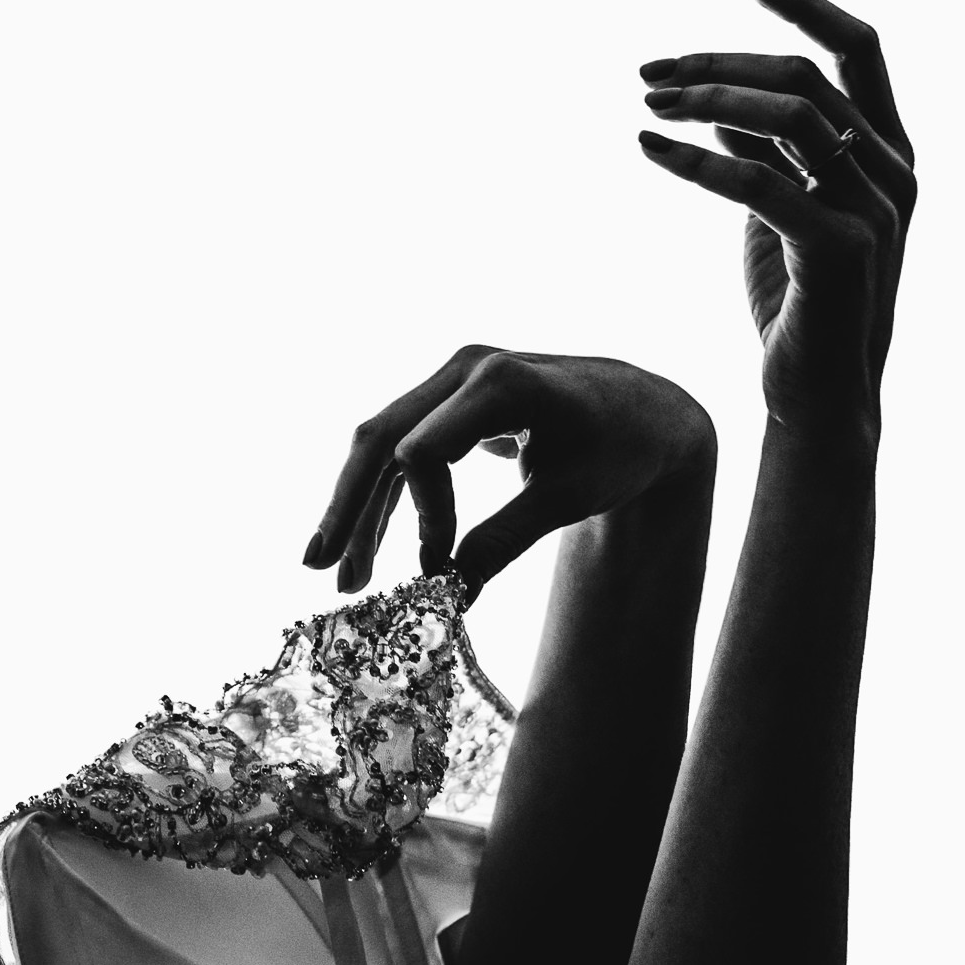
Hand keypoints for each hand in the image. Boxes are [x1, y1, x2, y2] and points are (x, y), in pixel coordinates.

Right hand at [300, 347, 716, 598]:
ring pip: (382, 444)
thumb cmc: (619, 450)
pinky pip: (402, 445)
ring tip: (343, 573)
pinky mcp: (450, 400)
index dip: (424, 514)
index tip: (441, 564)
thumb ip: (506, 540)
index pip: (422, 451)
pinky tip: (369, 542)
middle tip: (318, 568)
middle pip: (379, 438)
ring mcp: (453, 380)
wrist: (647, 411)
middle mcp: (465, 370)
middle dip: (347, 507)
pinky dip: (385, 495)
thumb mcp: (570, 499)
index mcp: (499, 384)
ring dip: (360, 509)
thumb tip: (449, 593)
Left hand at [637, 0, 916, 442]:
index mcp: (886, 151)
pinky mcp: (841, 248)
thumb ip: (767, 150)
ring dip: (705, 97)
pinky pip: (759, 180)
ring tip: (647, 105)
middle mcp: (892, 170)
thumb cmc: (796, 301)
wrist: (815, 396)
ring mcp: (874, 208)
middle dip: (718, 60)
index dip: (806, 4)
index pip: (859, 48)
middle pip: (803, 74)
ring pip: (787, 114)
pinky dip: (695, 158)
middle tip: (647, 72)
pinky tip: (647, 149)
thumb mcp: (778, 211)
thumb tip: (721, 100)